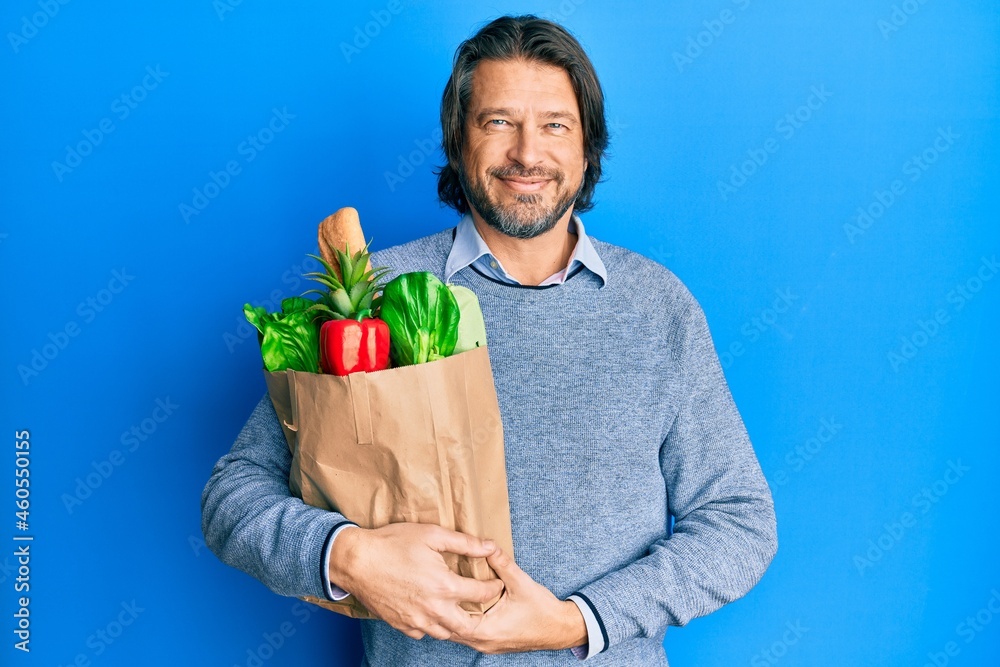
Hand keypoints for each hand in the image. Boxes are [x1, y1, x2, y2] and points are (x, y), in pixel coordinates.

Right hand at [328, 522, 504, 640]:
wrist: (357, 561)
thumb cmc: (393, 543)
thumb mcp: (432, 535)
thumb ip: (465, 543)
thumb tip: (490, 547)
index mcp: (444, 586)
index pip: (482, 594)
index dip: (494, 587)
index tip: (497, 583)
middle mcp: (433, 609)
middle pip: (469, 625)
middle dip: (480, 616)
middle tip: (482, 604)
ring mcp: (416, 621)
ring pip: (446, 632)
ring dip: (456, 622)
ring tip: (458, 607)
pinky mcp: (402, 625)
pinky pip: (424, 633)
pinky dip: (432, 625)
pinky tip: (432, 610)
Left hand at [449, 546, 588, 653]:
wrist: (560, 629)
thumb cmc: (543, 611)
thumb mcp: (521, 583)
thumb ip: (502, 563)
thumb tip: (488, 546)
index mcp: (487, 630)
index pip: (453, 619)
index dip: (445, 602)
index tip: (440, 584)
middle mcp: (483, 642)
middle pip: (450, 628)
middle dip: (444, 609)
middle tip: (438, 587)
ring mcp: (487, 645)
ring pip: (458, 632)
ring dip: (452, 615)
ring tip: (447, 594)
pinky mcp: (491, 643)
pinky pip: (468, 634)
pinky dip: (462, 621)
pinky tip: (463, 604)